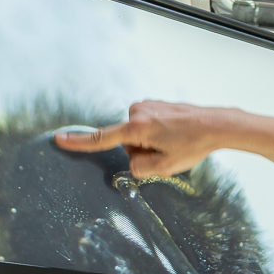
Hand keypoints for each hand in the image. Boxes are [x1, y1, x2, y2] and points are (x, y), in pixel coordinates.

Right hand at [53, 101, 232, 177]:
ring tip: (174, 141)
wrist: (215, 124)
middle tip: (168, 151)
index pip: (102, 138)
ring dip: (152, 143)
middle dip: (143, 151)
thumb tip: (132, 161)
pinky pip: (146, 127)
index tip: (59, 139)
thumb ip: (140, 168)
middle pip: (127, 143)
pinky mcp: (152, 104)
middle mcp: (137, 112)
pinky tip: (175, 134)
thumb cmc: (193, 144)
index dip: (79, 142)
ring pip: (137, 136)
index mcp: (137, 128)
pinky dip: (157, 134)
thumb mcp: (165, 166)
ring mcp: (145, 106)